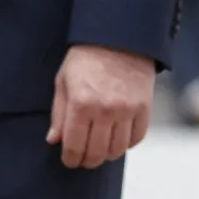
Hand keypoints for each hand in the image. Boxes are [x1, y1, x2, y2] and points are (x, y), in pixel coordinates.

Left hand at [48, 44, 155, 167]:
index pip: (74, 146)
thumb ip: (59, 114)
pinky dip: (126, 143)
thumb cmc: (85, 59)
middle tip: (84, 159)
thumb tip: (54, 141)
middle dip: (88, 161)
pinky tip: (118, 139)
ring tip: (101, 150)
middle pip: (97, 153)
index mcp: (81, 104)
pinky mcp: (144, 106)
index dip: (70, 159)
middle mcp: (105, 110)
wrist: (119, 37)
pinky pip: (137, 137)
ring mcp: (127, 109)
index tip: (70, 160)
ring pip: (117, 149)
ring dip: (107, 155)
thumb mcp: (63, 82)